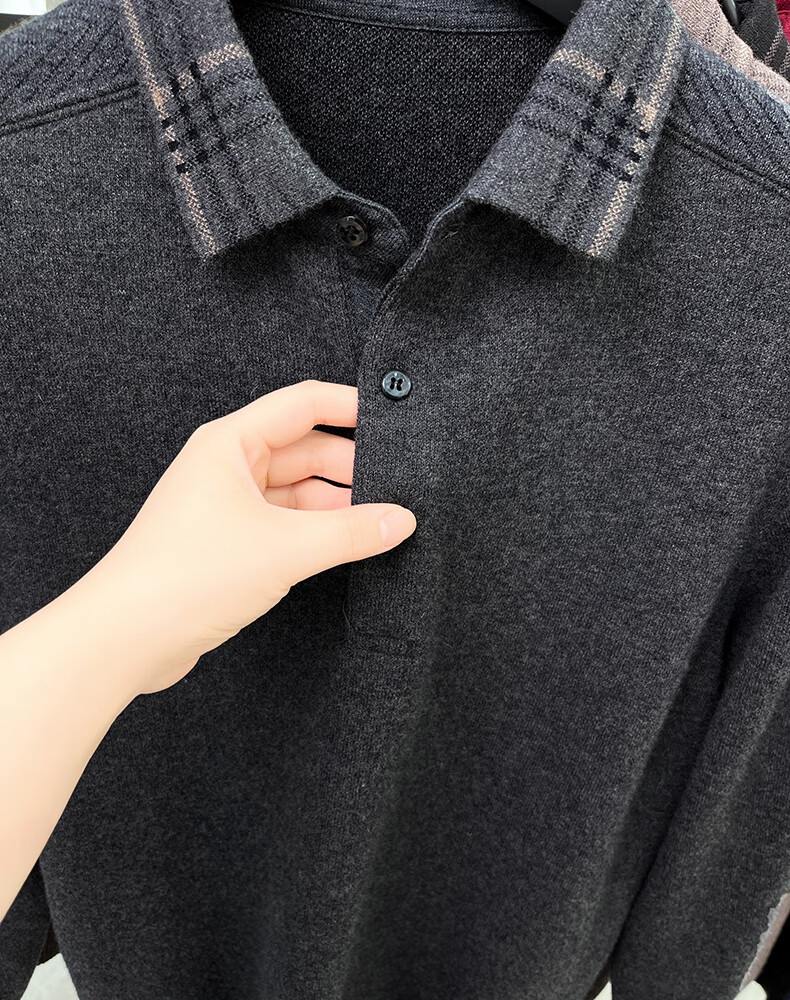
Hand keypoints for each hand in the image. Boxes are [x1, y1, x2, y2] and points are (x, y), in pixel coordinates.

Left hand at [85, 379, 416, 696]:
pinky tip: (347, 544)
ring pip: (297, 490)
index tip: (396, 419)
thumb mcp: (284, 549)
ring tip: (381, 520)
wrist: (125, 639)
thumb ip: (350, 532)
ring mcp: (228, 506)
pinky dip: (317, 531)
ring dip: (336, 503)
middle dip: (351, 465)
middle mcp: (227, 468)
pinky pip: (285, 524)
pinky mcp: (230, 544)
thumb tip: (399, 520)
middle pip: (305, 448)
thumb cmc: (184, 578)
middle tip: (399, 486)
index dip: (351, 407)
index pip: (303, 404)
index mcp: (230, 444)